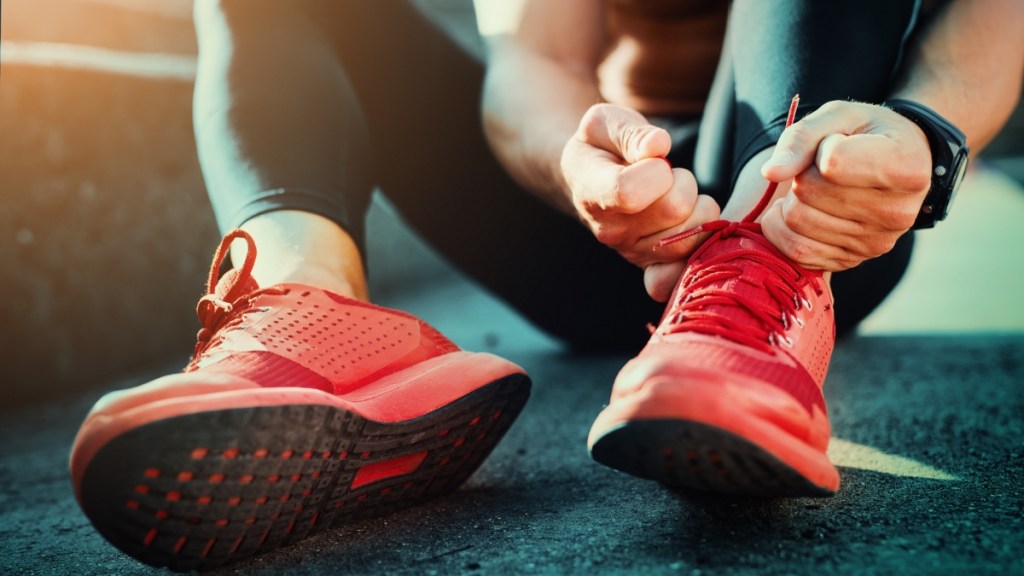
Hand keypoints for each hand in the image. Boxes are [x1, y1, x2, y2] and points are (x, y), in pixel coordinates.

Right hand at [561, 103, 719, 299]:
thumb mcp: (603, 122)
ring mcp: (632, 251)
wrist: (592, 177)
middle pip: (674, 209)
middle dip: (683, 181)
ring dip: (697, 207)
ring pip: (691, 235)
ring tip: (675, 194)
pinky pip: (686, 269)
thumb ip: (629, 132)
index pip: (630, 192)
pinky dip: (699, 246)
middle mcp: (610, 230)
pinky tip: (690, 223)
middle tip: (668, 174)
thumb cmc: (601, 145)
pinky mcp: (653, 265)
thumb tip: (658, 146)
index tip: (654, 157)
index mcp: (592, 191)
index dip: (656, 170)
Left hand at [759, 100, 932, 270]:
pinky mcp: (851, 261)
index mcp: (906, 167)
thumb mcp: (838, 116)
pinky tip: (801, 209)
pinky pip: (796, 251)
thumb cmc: (864, 134)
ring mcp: (875, 243)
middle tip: (821, 168)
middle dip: (803, 174)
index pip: (832, 163)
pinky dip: (783, 227)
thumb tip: (770, 173)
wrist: (895, 166)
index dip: (821, 148)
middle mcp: (897, 212)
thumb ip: (800, 139)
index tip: (838, 143)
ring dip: (793, 200)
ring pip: (797, 222)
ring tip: (815, 188)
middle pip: (808, 193)